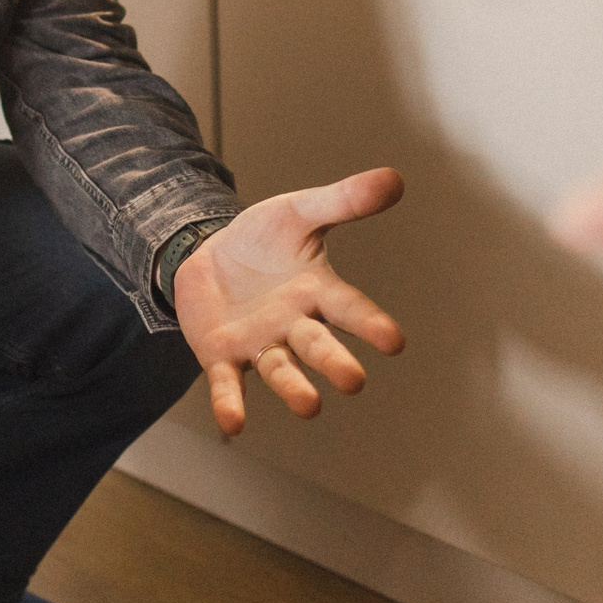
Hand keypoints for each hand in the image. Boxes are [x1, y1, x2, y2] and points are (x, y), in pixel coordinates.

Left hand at [174, 168, 407, 434]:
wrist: (208, 254)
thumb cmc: (264, 238)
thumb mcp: (299, 212)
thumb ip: (343, 200)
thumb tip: (394, 178)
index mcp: (317, 292)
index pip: (349, 309)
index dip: (371, 325)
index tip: (394, 341)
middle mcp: (294, 325)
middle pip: (317, 347)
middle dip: (334, 364)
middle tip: (353, 381)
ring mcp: (259, 344)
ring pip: (280, 371)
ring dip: (294, 389)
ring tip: (310, 406)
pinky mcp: (223, 356)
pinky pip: (228, 384)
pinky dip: (231, 404)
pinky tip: (234, 424)